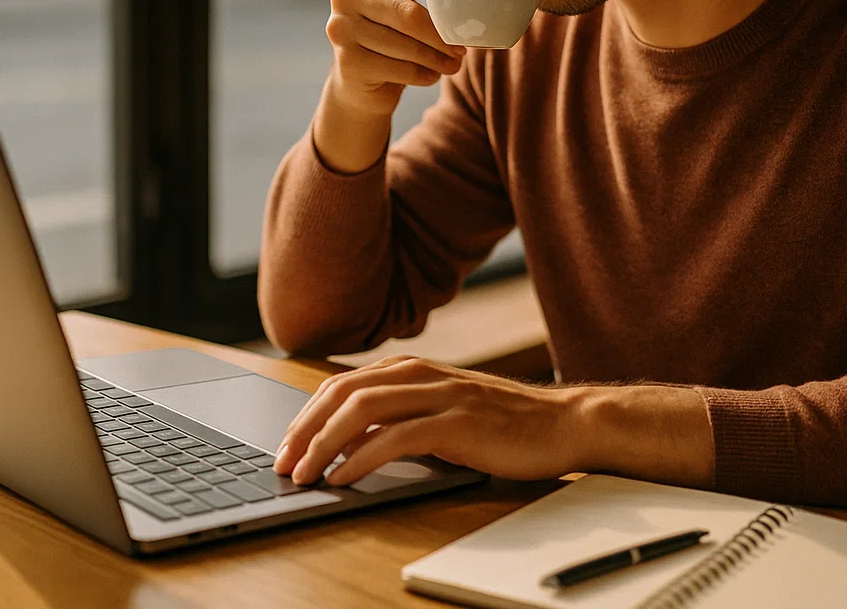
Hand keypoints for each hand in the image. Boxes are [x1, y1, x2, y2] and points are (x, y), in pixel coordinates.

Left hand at [272, 356, 588, 487]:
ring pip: (364, 410)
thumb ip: (401, 418)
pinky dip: (363, 458)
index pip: (343, 384)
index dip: (307, 414)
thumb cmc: (505, 425)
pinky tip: (344, 477)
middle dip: (304, 428)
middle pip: (344, 393)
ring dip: (324, 443)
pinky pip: (398, 438)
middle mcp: (423, 374)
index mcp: (414, 369)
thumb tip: (349, 443)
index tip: (286, 444)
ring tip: (304, 472)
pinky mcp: (459, 423)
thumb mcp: (444, 412)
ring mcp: (442, 395)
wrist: (565, 423)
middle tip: (282, 461)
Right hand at [324, 0, 469, 119]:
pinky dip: (423, 75)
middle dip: (442, 34)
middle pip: (408, 14)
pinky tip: (432, 74)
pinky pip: (398, 70)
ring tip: (454, 64)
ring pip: (405, 46)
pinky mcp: (346, 61)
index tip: (465, 7)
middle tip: (464, 47)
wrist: (363, 75)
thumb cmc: (397, 24)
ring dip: (438, 58)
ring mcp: (341, 27)